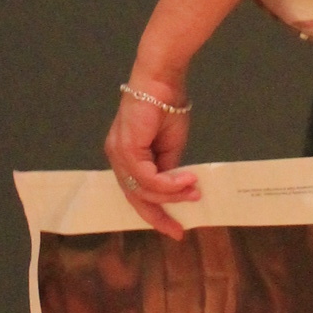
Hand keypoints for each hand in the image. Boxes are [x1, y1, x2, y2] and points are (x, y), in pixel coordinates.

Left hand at [104, 72, 201, 239]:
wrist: (162, 81)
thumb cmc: (167, 106)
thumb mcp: (171, 146)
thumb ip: (169, 169)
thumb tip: (174, 189)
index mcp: (126, 157)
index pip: (137, 193)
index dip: (156, 212)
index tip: (176, 228)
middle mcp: (117, 158)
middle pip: (135, 198)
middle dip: (158, 216)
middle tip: (178, 231)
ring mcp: (119, 154)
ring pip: (144, 190)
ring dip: (172, 195)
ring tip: (195, 191)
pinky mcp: (126, 149)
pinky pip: (148, 178)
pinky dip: (169, 183)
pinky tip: (188, 180)